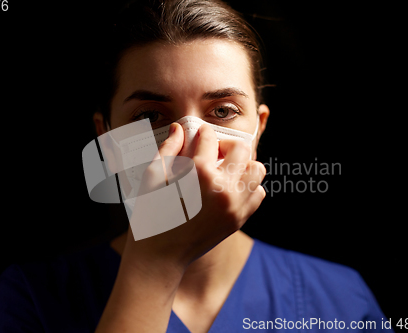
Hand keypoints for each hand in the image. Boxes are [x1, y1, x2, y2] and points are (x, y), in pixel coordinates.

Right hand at [122, 122, 265, 270]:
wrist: (160, 256)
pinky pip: (258, 193)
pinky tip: (228, 190)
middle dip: (226, 145)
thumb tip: (179, 128)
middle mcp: (222, 188)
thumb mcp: (151, 178)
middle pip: (241, 148)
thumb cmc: (150, 215)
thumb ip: (168, 149)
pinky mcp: (239, 219)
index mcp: (198, 174)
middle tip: (211, 155)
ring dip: (242, 165)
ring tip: (224, 172)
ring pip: (256, 169)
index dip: (200, 133)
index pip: (209, 137)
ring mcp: (234, 205)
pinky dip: (247, 187)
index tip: (196, 137)